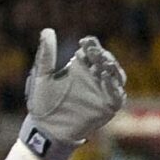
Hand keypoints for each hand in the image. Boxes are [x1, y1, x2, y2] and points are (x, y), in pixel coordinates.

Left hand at [16, 29, 127, 159]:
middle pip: (106, 62)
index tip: (85, 41)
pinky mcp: (107, 107)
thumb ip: (47, 54)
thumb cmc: (43, 103)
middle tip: (94, 51)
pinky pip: (117, 95)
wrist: (46, 129)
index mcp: (80, 68)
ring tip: (104, 61)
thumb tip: (47, 30)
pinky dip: (114, 86)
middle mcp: (93, 79)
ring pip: (116, 76)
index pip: (91, 52)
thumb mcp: (42, 75)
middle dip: (102, 55)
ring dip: (112, 67)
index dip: (91, 45)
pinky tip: (105, 77)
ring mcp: (102, 93)